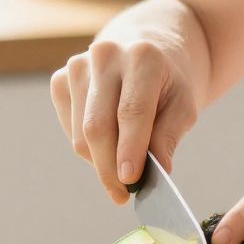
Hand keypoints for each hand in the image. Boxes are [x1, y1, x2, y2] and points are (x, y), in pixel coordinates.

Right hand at [50, 35, 198, 204]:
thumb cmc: (167, 83)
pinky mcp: (60, 80)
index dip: (129, 149)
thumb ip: (169, 136)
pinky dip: (87, 148)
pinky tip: (107, 144)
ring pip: (80, 134)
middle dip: (109, 168)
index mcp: (143, 57)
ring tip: (122, 166)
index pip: (132, 111)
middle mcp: (105, 55)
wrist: (145, 49)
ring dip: (100, 161)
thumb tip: (157, 170)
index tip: (130, 180)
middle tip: (122, 194)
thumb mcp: (183, 105)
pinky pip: (68, 129)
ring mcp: (77, 66)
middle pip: (98, 126)